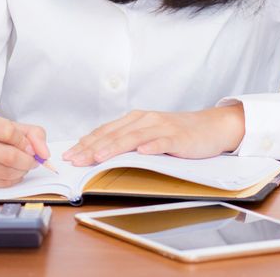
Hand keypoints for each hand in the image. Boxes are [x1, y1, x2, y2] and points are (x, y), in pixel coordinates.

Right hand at [0, 111, 49, 187]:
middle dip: (28, 161)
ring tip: (22, 165)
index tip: (32, 148)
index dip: (26, 143)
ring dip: (22, 171)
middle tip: (32, 160)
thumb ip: (32, 134)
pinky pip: (0, 184)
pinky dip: (13, 180)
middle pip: (9, 156)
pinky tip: (11, 172)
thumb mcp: (7, 124)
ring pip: (6, 173)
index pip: (8, 132)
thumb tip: (44, 154)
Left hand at [62, 105, 244, 165]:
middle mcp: (145, 120)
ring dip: (114, 147)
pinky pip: (163, 141)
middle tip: (75, 160)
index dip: (85, 143)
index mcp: (134, 120)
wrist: (211, 126)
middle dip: (92, 148)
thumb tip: (98, 153)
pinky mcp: (178, 137)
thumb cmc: (178, 133)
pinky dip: (151, 146)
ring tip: (98, 157)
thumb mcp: (148, 134)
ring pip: (133, 137)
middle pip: (114, 134)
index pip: (104, 131)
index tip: (69, 155)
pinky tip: (142, 152)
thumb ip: (127, 140)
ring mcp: (161, 127)